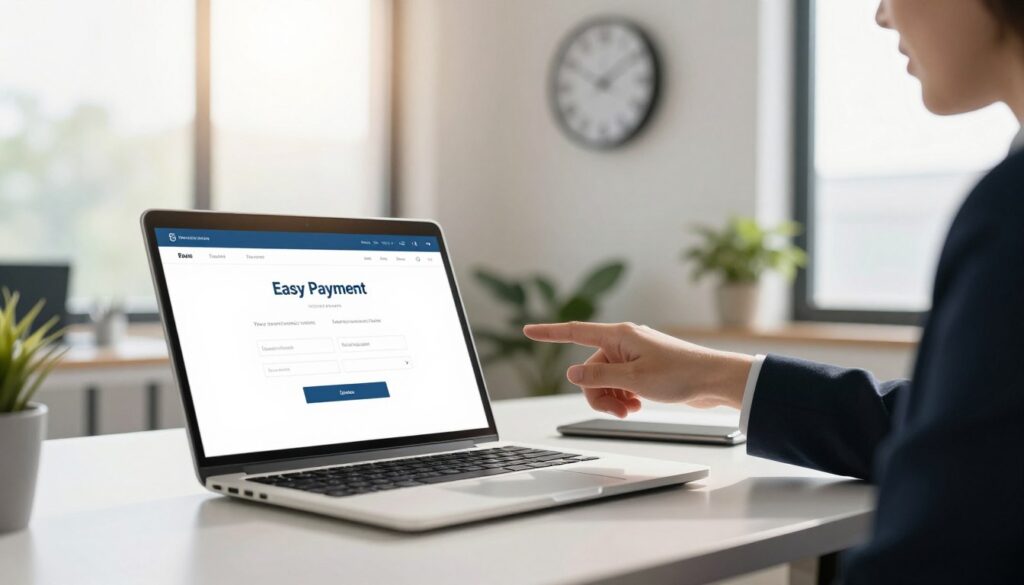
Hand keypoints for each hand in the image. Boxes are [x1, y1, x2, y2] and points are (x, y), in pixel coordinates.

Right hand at [522, 321, 753, 417]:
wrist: (715, 381)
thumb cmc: (681, 375)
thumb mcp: (634, 380)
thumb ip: (599, 378)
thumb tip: (571, 374)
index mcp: (619, 336)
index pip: (575, 332)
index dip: (549, 333)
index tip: (527, 330)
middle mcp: (623, 343)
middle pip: (589, 370)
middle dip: (597, 394)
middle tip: (618, 410)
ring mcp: (633, 357)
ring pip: (604, 381)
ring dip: (611, 399)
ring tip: (630, 410)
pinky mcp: (643, 370)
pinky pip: (619, 385)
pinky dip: (623, 398)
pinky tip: (637, 406)